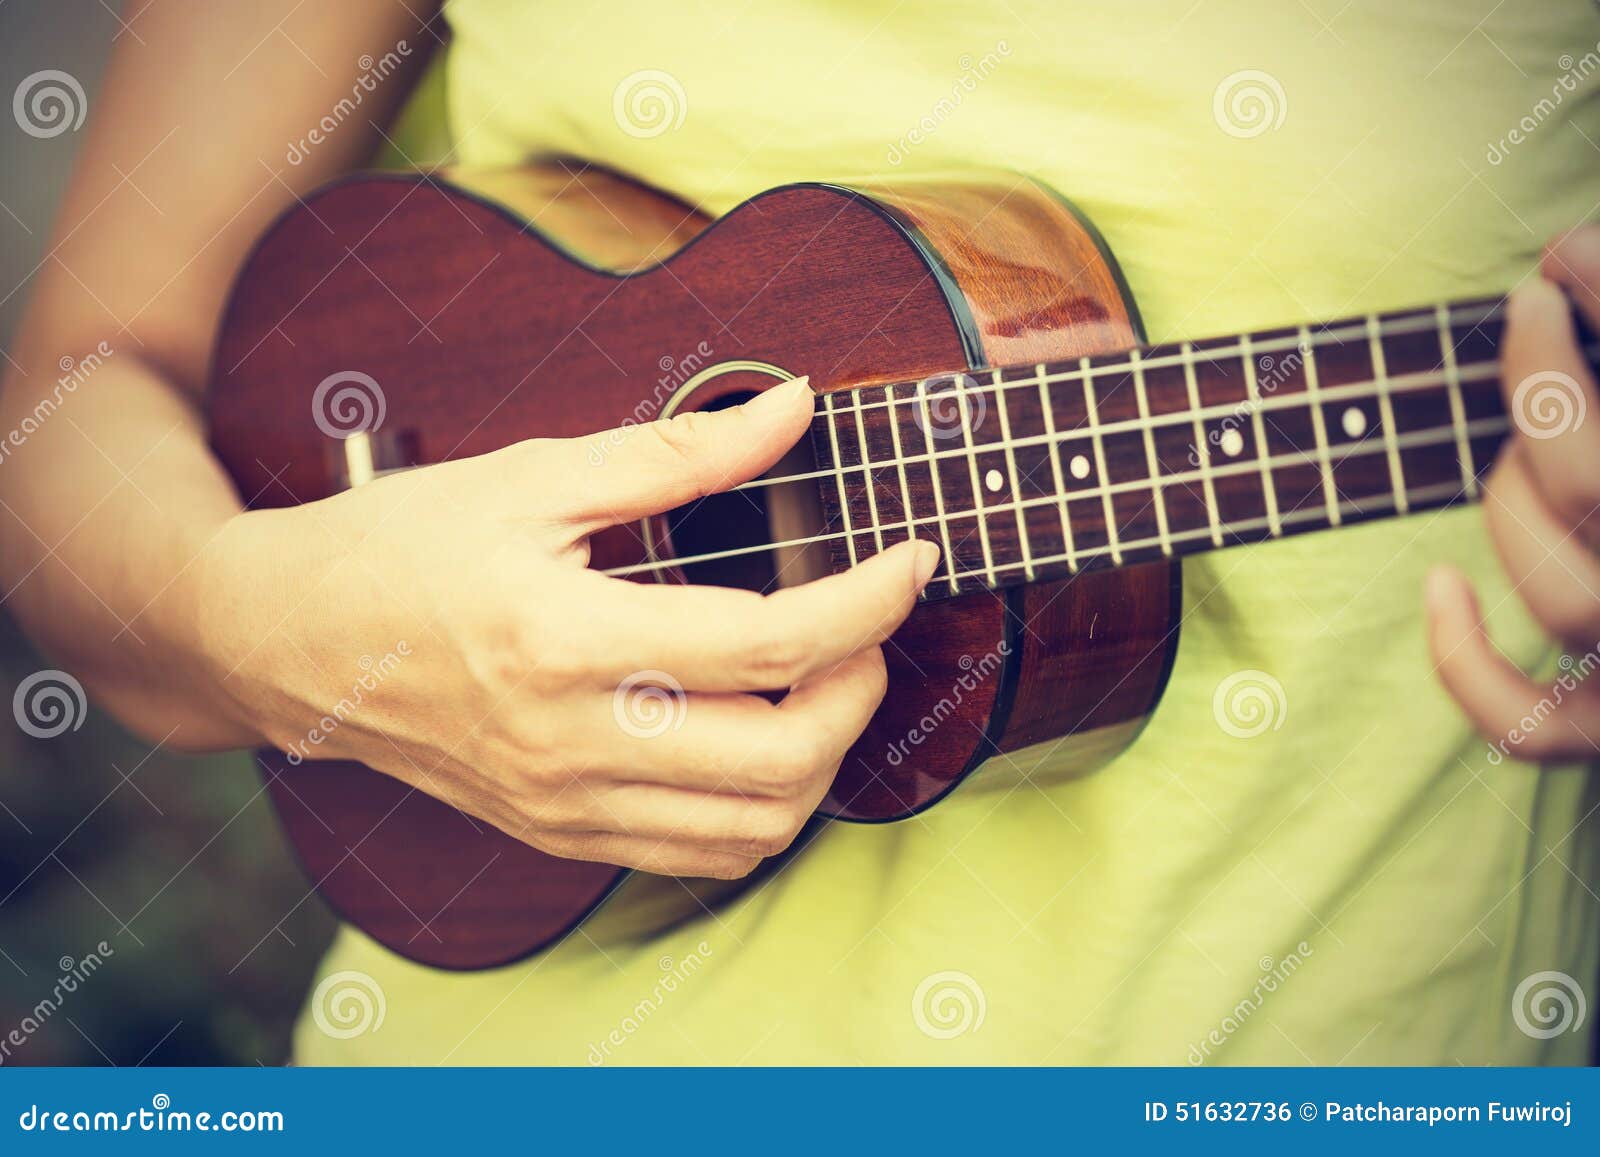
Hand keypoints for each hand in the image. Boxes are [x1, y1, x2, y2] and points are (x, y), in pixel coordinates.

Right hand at [198, 378, 938, 877]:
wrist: (283, 643)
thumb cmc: (398, 547)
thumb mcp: (533, 476)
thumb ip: (677, 451)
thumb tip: (793, 408)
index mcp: (564, 639)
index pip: (768, 643)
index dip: (867, 603)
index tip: (911, 560)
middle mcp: (569, 741)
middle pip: (781, 756)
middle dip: (862, 688)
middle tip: (869, 625)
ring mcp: (564, 803)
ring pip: (754, 827)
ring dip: (825, 758)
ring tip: (826, 681)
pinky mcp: (558, 832)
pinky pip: (698, 854)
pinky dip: (762, 808)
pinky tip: (763, 740)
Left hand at [1427, 225, 1599, 762]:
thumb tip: (1565, 252)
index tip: (1560, 258)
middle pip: (1593, 484)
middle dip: (1542, 391)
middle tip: (1533, 317)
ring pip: (1567, 596)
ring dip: (1515, 496)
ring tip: (1525, 435)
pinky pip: (1528, 724)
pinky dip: (1465, 664)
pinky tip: (1437, 584)